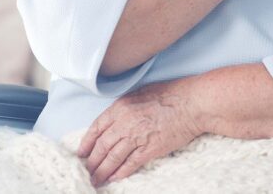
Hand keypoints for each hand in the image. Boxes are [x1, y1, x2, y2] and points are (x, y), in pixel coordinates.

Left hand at [77, 78, 203, 185]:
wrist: (191, 103)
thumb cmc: (170, 94)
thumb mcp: (140, 93)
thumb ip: (124, 107)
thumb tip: (114, 119)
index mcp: (120, 107)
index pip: (96, 128)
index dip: (87, 143)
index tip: (81, 153)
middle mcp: (124, 123)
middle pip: (102, 146)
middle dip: (92, 161)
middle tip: (86, 171)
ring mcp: (137, 137)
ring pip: (113, 158)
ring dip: (102, 171)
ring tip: (96, 180)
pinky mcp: (150, 149)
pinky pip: (130, 164)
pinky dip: (121, 173)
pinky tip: (114, 178)